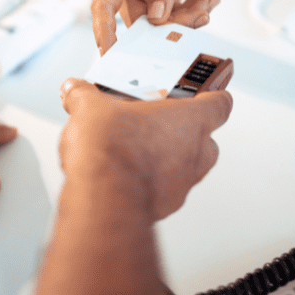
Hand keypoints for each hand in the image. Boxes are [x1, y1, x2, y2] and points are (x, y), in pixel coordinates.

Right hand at [58, 78, 231, 220]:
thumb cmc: (112, 148)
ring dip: (169, 156)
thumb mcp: (90, 106)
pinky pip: (166, 188)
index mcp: (190, 120)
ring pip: (188, 165)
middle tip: (160, 120)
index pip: (221, 103)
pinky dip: (152, 180)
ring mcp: (183, 183)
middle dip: (187, 130)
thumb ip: (83, 93)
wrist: (103, 198)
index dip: (215, 95)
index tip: (208, 91)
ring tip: (138, 146)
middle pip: (207, 139)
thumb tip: (74, 89)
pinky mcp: (166, 206)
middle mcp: (195, 153)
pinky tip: (126, 173)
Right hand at [91, 0, 218, 53]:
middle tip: (200, 16)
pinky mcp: (166, 1)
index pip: (103, 5)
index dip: (104, 31)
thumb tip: (156, 17)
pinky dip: (197, 9)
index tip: (109, 53)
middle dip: (171, 25)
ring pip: (164, 24)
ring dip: (190, 16)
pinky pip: (180, 16)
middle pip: (141, 22)